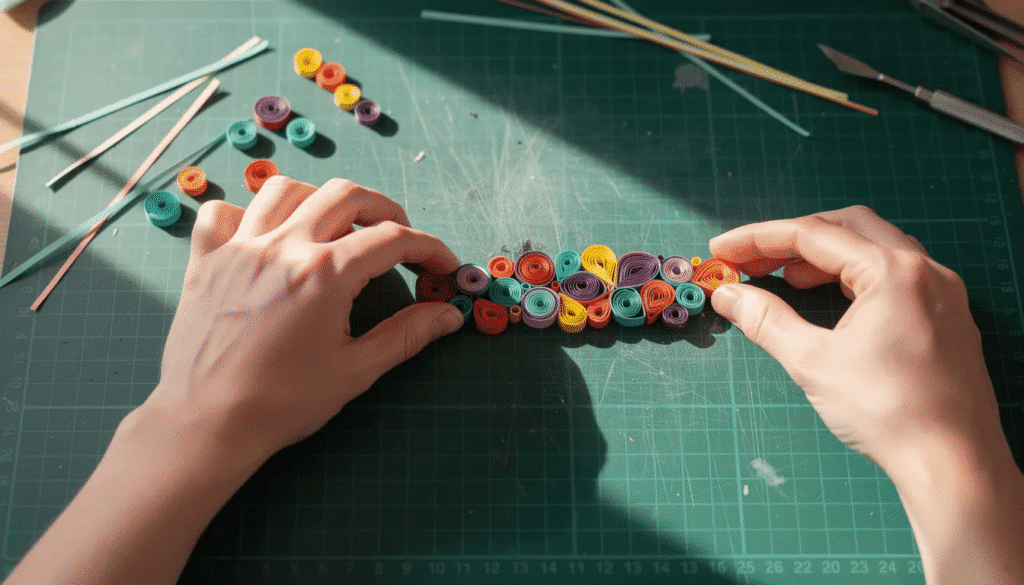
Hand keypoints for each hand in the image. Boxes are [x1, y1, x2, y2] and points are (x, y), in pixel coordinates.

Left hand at [146, 176, 463, 460]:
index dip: (428, 248)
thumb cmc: (282, 404)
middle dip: (385, 209)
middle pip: (346, 195)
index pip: (393, 239)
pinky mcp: (205, 259)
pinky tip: (265, 237)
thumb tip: (448, 316)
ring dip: (321, 200)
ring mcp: (239, 247)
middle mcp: (282, 246)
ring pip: (287, 189)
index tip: (442, 265)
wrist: (206, 425)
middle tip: (399, 240)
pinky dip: (247, 213)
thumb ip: (406, 335)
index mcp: (324, 274)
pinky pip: (222, 211)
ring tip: (336, 228)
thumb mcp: (355, 371)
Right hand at [707, 205, 1003, 468]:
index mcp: (893, 271)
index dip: (759, 239)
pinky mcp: (947, 318)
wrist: (953, 464)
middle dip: (793, 239)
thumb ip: (766, 320)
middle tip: (752, 260)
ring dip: (826, 256)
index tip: (723, 249)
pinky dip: (855, 276)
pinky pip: (895, 276)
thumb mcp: (813, 362)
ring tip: (787, 278)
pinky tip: (833, 299)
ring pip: (875, 250)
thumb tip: (729, 295)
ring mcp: (942, 293)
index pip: (813, 235)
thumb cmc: (888, 412)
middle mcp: (924, 271)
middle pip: (847, 228)